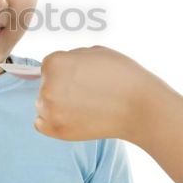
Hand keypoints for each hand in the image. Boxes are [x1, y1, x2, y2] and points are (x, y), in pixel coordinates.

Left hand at [33, 45, 165, 141]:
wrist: (141, 108)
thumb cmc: (122, 76)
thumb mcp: (94, 52)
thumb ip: (70, 57)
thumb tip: (55, 66)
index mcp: (54, 62)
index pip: (48, 66)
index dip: (66, 71)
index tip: (84, 78)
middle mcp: (47, 86)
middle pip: (45, 85)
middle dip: (61, 88)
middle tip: (87, 93)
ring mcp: (51, 110)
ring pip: (43, 105)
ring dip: (57, 105)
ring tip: (84, 107)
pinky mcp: (56, 130)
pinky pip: (41, 124)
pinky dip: (54, 122)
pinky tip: (74, 118)